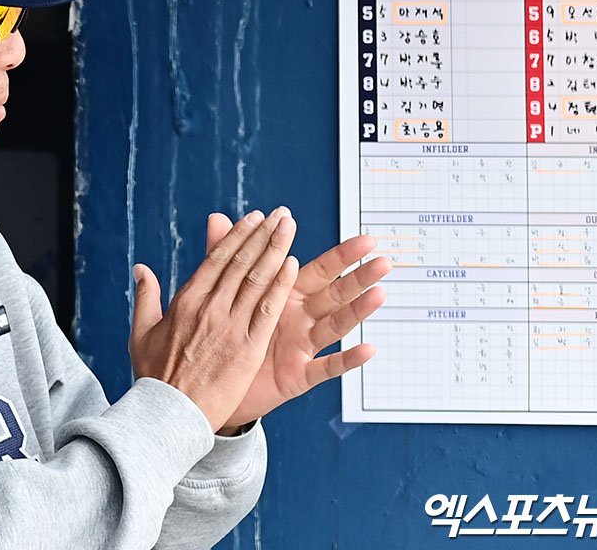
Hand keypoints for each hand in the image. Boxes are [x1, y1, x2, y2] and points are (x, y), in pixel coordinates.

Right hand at [129, 208, 299, 431]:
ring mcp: (229, 328)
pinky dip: (280, 287)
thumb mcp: (142, 332)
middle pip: (241, 263)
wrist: (168, 414)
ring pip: (257, 280)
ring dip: (276, 251)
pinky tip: (292, 266)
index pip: (217, 259)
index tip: (254, 218)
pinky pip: (267, 312)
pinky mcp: (247, 350)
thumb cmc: (154, 376)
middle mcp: (209, 308)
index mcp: (186, 301)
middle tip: (281, 215)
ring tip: (290, 228)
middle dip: (263, 235)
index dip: (238, 236)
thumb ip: (146, 296)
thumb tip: (141, 268)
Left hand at [203, 213, 389, 431]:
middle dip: (359, 276)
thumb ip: (227, 255)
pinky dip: (347, 359)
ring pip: (335, 325)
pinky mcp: (298, 375)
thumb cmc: (226, 333)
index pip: (320, 270)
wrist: (213, 381)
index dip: (342, 255)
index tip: (366, 240)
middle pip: (335, 293)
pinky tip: (368, 349)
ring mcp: (302, 346)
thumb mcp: (226, 291)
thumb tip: (217, 216)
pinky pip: (326, 367)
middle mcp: (300, 318)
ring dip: (357, 311)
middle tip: (383, 259)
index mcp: (285, 294)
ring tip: (379, 294)